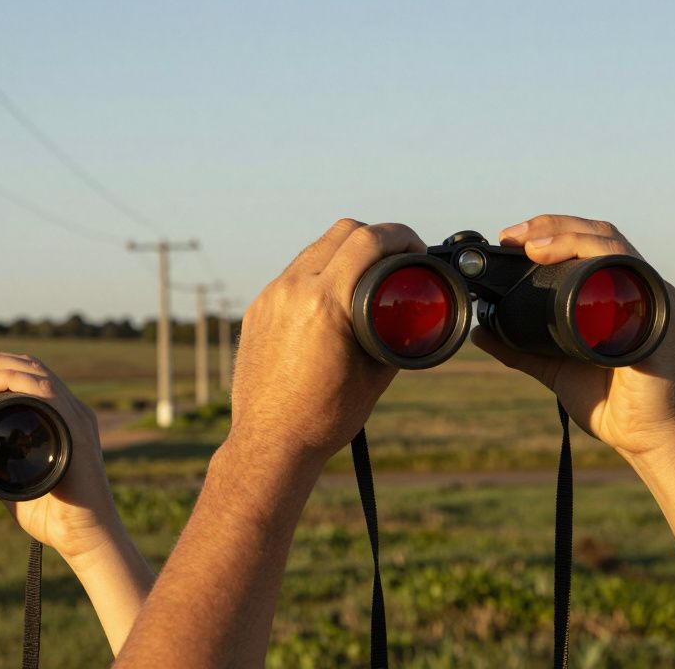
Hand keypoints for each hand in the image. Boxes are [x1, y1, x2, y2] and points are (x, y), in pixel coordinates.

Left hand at [0, 351, 122, 563]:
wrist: (83, 537)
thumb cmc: (55, 514)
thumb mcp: (5, 485)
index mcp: (57, 418)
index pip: (28, 376)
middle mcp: (70, 411)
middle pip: (30, 367)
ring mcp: (75, 418)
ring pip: (36, 372)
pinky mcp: (75, 429)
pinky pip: (46, 393)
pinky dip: (14, 381)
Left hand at [230, 219, 427, 465]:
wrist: (269, 441)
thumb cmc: (323, 417)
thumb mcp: (376, 373)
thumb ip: (398, 334)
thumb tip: (416, 316)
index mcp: (324, 301)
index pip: (368, 239)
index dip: (402, 235)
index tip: (417, 248)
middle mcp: (291, 290)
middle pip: (342, 231)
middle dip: (376, 236)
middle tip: (397, 258)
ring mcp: (270, 297)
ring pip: (314, 249)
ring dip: (344, 253)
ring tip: (365, 276)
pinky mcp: (257, 309)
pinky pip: (292, 275)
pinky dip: (317, 274)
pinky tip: (331, 298)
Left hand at [472, 214, 674, 458]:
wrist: (644, 438)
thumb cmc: (609, 401)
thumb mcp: (552, 366)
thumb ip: (517, 347)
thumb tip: (479, 330)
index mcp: (614, 292)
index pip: (584, 243)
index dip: (547, 231)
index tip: (507, 238)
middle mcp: (635, 287)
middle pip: (597, 233)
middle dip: (551, 225)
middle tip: (512, 235)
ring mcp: (650, 297)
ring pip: (612, 243)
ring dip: (569, 234)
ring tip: (531, 244)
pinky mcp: (659, 315)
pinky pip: (632, 272)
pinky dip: (597, 257)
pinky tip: (568, 259)